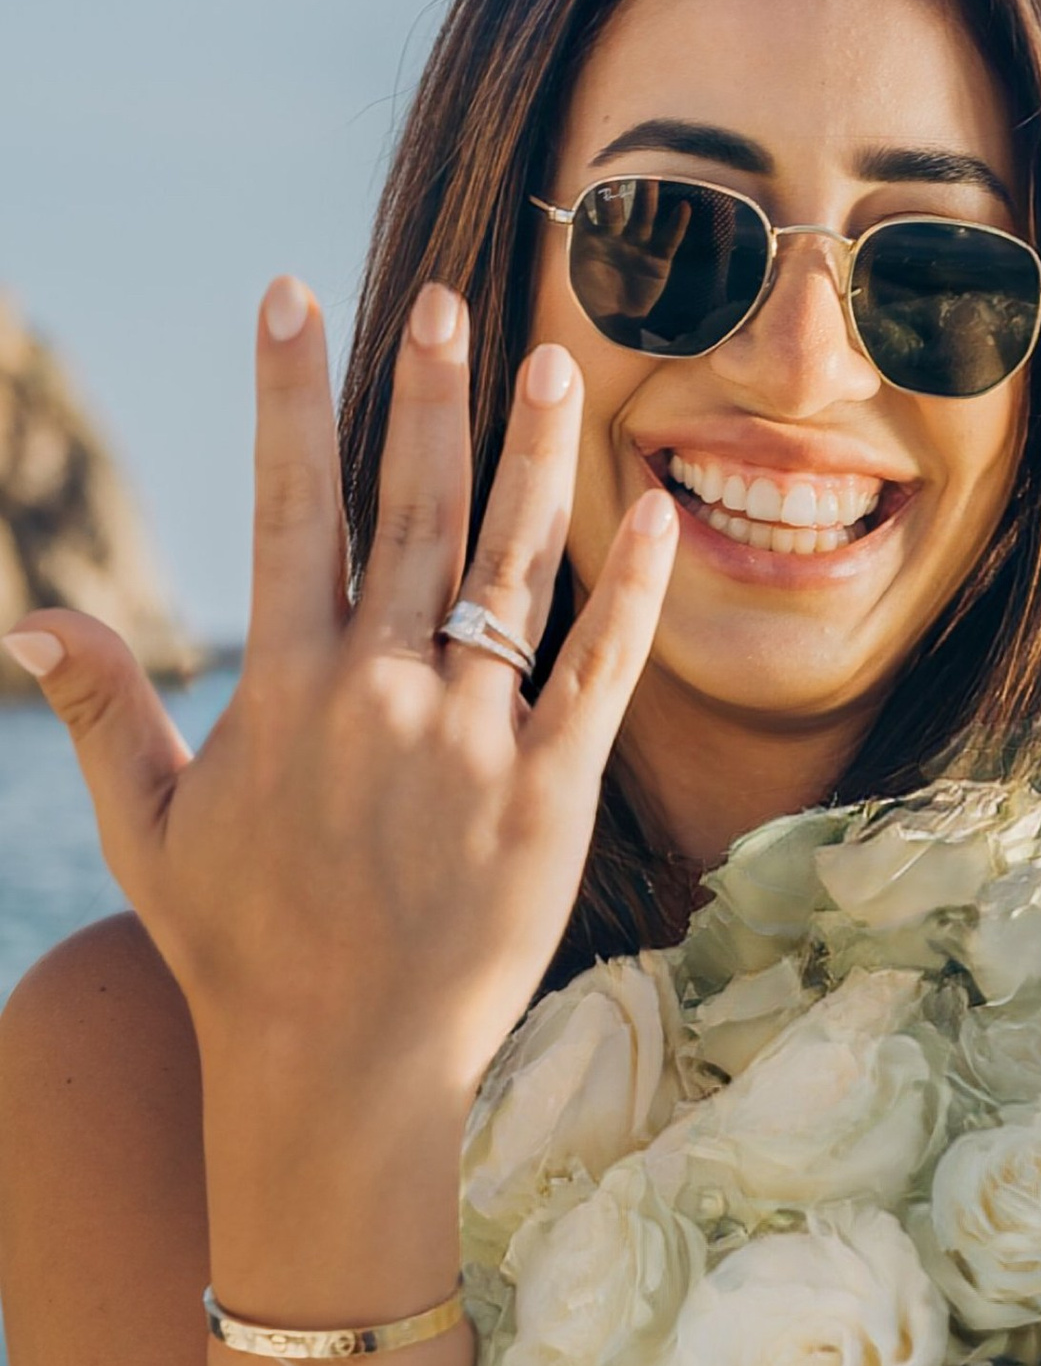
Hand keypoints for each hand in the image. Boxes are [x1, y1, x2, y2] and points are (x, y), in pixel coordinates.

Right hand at [6, 278, 674, 1282]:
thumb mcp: (147, 827)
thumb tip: (32, 616)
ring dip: (530, 458)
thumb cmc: (239, 949)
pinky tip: (654, 511)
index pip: (284, 506)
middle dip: (426, 395)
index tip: (292, 297)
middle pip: (408, 512)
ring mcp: (473, 741)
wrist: (340, 1068)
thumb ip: (104, 711)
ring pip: (510, 569)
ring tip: (554, 362)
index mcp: (285, 689)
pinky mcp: (553, 795)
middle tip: (450, 300)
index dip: (289, 394)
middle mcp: (381, 696)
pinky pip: (600, 673)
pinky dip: (631, 592)